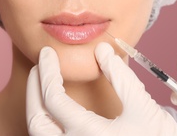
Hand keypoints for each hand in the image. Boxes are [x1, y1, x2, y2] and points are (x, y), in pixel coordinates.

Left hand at [26, 42, 176, 135]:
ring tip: (43, 84)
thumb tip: (102, 49)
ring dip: (37, 107)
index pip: (52, 98)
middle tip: (39, 68)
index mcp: (88, 134)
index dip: (46, 71)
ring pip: (40, 134)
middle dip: (33, 90)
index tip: (46, 53)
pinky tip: (57, 108)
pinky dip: (48, 122)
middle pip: (36, 121)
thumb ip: (120, 76)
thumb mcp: (143, 107)